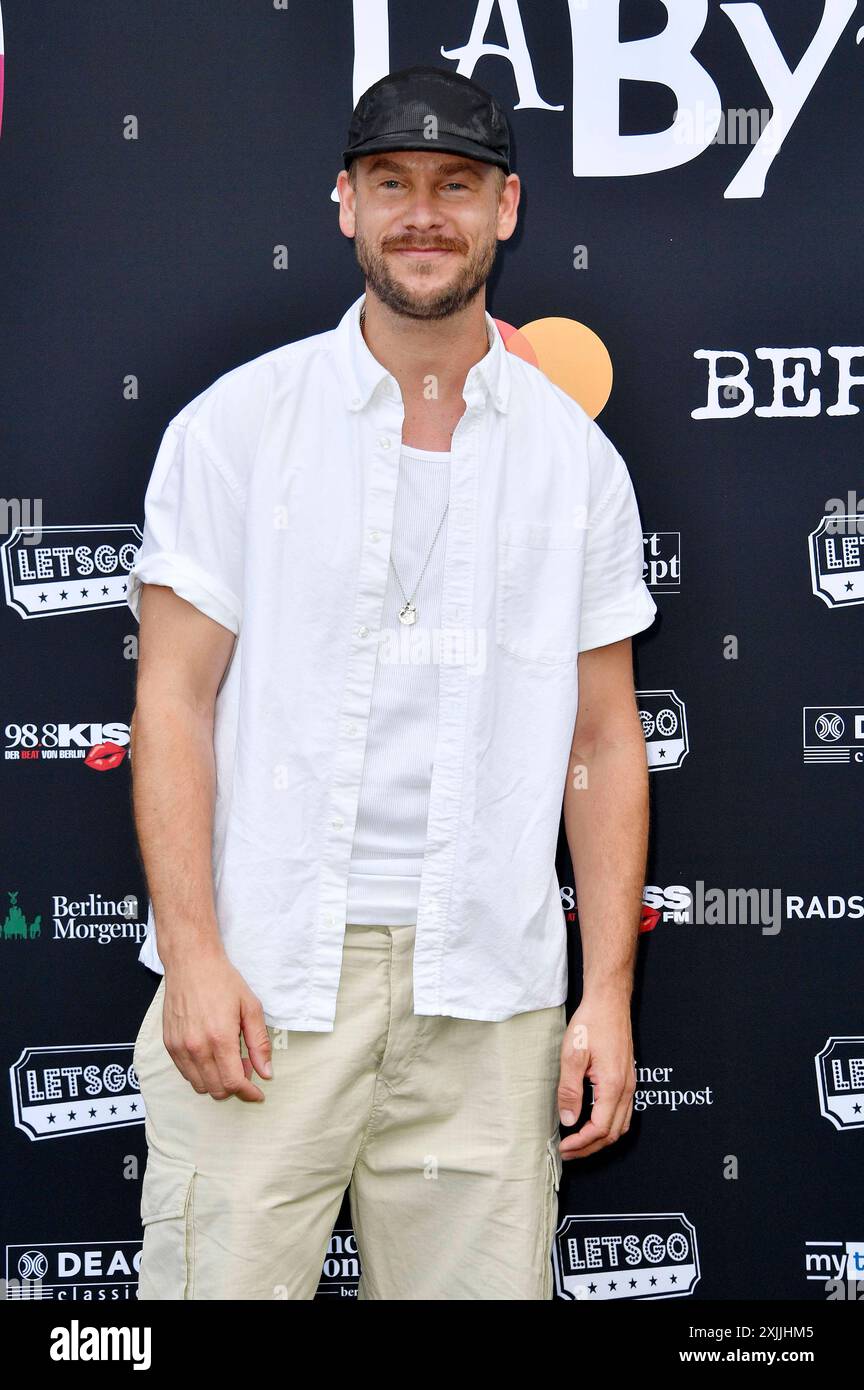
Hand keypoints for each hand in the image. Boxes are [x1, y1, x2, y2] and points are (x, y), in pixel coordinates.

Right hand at [162, 950, 272, 1100]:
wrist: (191, 963)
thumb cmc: (223, 981)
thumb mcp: (250, 1007)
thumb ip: (259, 1043)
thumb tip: (266, 1073)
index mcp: (219, 1038)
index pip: (233, 1082)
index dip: (248, 1092)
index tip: (257, 1093)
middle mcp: (196, 1047)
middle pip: (216, 1089)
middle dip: (234, 1086)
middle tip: (245, 1066)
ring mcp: (179, 1047)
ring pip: (199, 1085)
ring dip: (217, 1081)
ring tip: (228, 1059)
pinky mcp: (169, 1044)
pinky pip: (185, 1073)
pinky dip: (200, 1073)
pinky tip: (212, 1055)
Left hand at [557, 995, 635, 1157]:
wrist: (609, 1002)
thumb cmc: (591, 1023)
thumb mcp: (572, 1055)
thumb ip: (570, 1090)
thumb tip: (568, 1119)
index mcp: (613, 1085)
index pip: (600, 1129)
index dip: (581, 1143)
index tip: (564, 1147)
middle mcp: (626, 1089)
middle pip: (613, 1133)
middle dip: (590, 1147)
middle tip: (567, 1151)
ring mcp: (630, 1084)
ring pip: (621, 1126)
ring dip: (599, 1139)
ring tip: (577, 1142)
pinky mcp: (627, 1079)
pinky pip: (623, 1113)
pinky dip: (608, 1126)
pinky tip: (591, 1122)